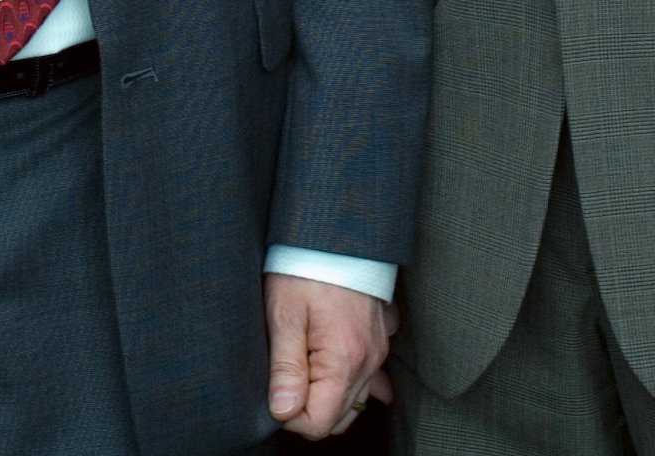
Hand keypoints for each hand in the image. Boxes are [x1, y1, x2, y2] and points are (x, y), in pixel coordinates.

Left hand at [265, 274, 393, 438]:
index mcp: (344, 362)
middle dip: (307, 409)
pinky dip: (352, 382)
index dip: (289, 415)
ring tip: (303, 371)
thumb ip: (286, 369)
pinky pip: (371, 379)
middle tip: (283, 380)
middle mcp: (368, 362)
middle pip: (338, 419)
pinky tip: (332, 370)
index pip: (319, 424)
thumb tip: (283, 411)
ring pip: (355, 402)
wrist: (338, 231)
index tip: (275, 390)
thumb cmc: (307, 268)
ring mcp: (378, 351)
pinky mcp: (380, 338)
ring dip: (328, 397)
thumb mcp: (284, 316)